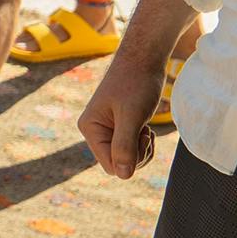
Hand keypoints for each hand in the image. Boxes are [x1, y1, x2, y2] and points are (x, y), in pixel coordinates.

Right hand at [79, 47, 162, 178]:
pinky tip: (146, 128)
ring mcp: (107, 129)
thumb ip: (125, 146)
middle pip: (118, 163)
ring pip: (126, 158)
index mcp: (90, 128)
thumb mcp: (131, 117)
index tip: (142, 137)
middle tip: (146, 134)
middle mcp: (95, 130)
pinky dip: (143, 143)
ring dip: (142, 149)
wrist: (143, 61)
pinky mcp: (120, 126)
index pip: (110, 165)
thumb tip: (123, 176)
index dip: (130, 160)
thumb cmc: (136, 84)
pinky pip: (131, 148)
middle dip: (137, 155)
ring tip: (146, 130)